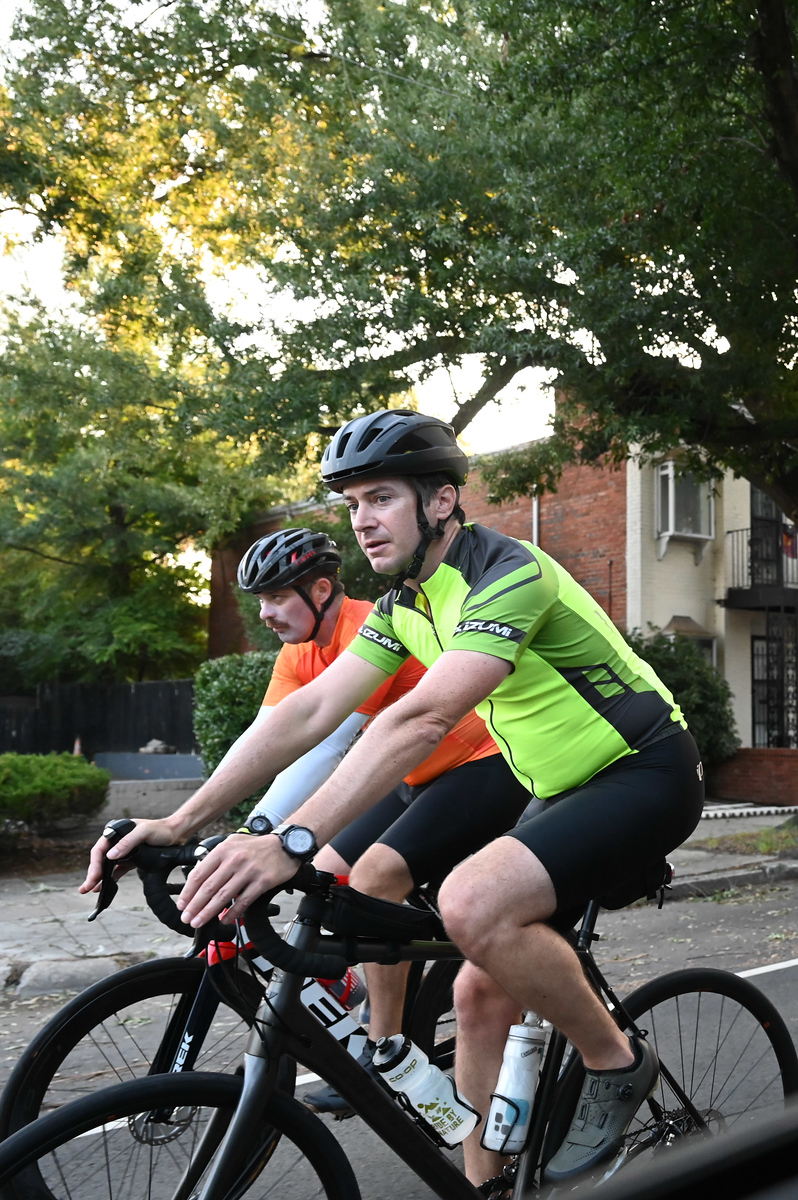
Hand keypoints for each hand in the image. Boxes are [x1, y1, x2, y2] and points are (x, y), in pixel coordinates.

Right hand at [78, 819, 178, 894]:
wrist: (176, 833)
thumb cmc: (161, 829)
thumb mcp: (144, 832)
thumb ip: (128, 842)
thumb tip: (110, 855)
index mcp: (117, 832)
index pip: (100, 849)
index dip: (95, 864)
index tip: (94, 876)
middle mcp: (118, 841)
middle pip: (101, 859)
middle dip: (93, 874)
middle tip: (86, 888)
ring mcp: (124, 851)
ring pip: (107, 866)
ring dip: (98, 878)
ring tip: (89, 890)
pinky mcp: (131, 859)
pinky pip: (116, 870)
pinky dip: (109, 879)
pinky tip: (103, 888)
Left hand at [176, 834, 298, 927]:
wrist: (285, 845)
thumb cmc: (257, 846)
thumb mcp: (232, 843)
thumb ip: (216, 857)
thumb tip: (198, 876)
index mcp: (223, 850)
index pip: (199, 874)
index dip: (188, 892)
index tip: (182, 904)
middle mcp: (234, 860)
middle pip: (208, 888)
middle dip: (195, 906)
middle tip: (187, 918)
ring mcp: (249, 871)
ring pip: (223, 896)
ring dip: (208, 912)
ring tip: (199, 922)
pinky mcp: (262, 882)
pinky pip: (243, 901)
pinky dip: (232, 913)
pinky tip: (224, 920)